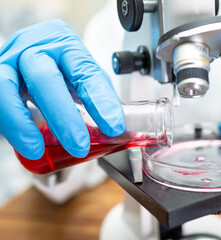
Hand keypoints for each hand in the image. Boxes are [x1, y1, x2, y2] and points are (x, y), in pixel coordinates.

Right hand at [0, 19, 124, 159]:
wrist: (27, 56)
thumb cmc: (58, 68)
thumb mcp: (80, 75)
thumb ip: (96, 96)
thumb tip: (119, 128)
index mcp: (66, 45)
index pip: (85, 71)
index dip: (100, 100)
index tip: (113, 125)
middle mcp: (35, 48)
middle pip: (45, 78)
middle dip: (64, 116)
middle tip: (79, 145)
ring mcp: (9, 60)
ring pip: (7, 88)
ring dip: (25, 124)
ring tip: (40, 149)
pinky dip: (13, 125)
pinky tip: (28, 144)